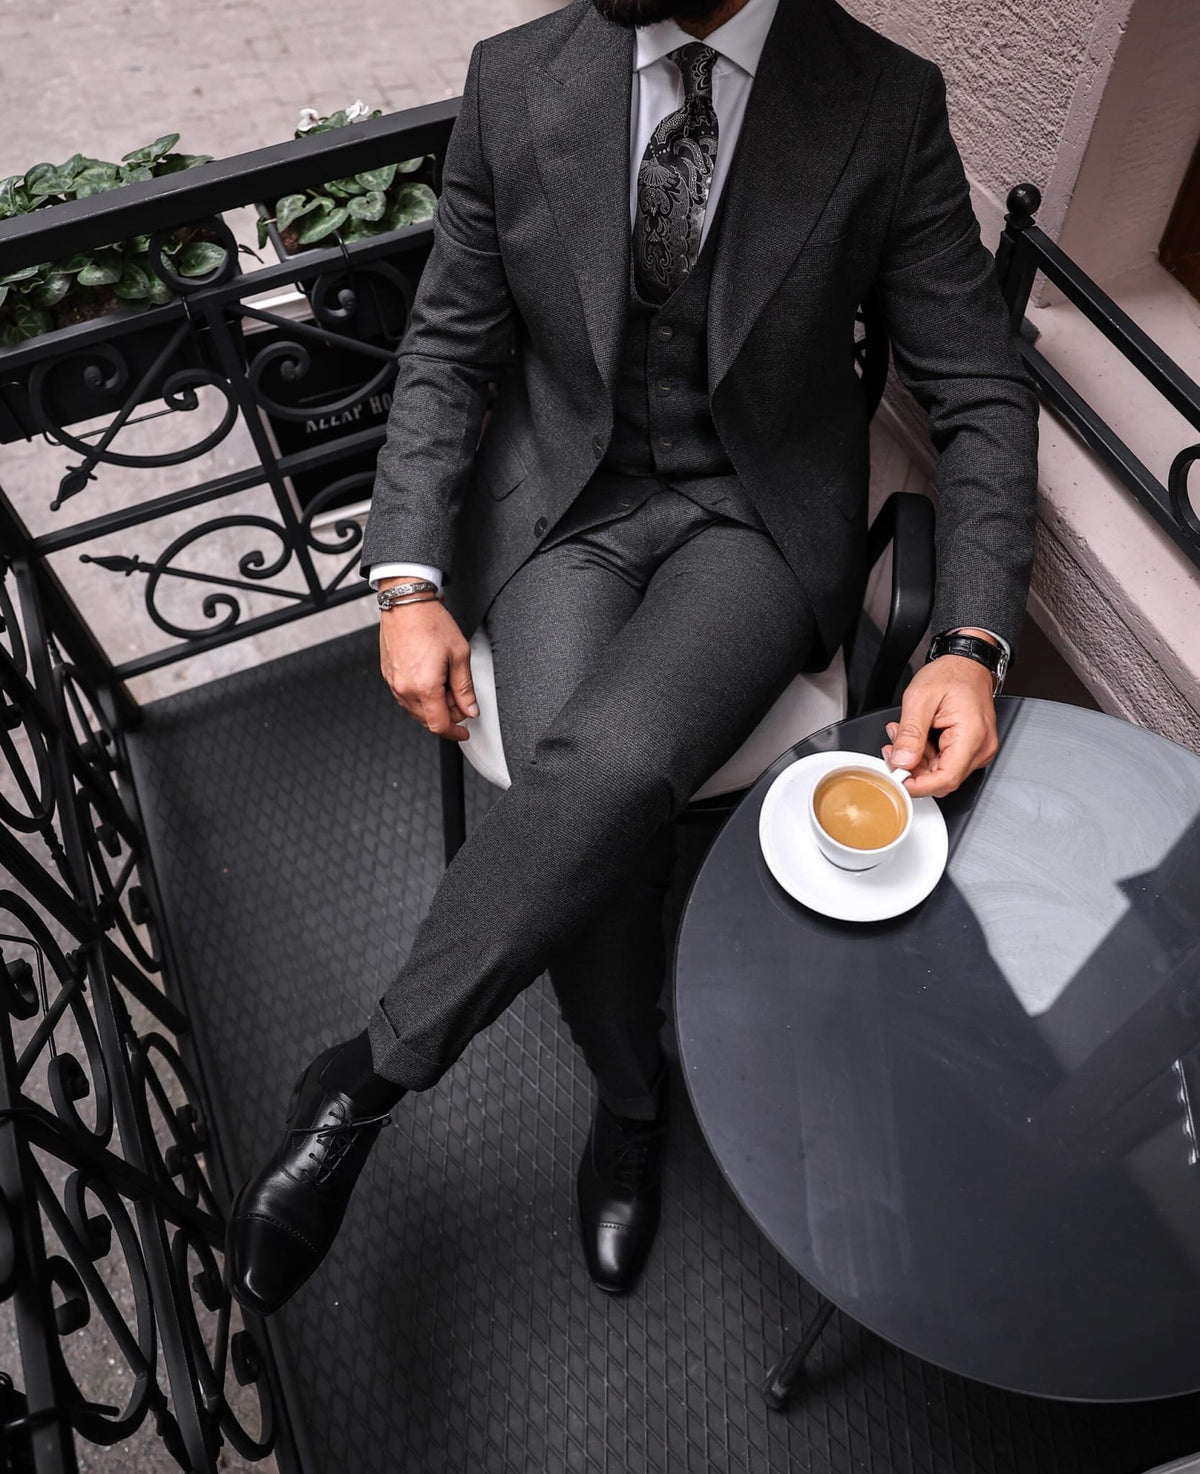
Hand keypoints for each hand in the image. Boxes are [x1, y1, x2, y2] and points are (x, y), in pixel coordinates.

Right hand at [379, 597, 478, 741]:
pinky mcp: (388, 675)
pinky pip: (405, 697)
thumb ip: (465, 688)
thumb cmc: (430, 622)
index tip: (464, 731)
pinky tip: (431, 680)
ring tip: (445, 683)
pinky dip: (420, 697)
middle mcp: (405, 689)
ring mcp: (394, 683)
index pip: (439, 725)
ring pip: (415, 711)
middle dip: (447, 716)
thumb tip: (470, 709)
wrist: (407, 603)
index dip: (455, 732)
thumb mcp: (460, 655)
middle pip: (427, 721)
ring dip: (433, 706)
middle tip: (460, 698)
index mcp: (424, 687)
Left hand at [881, 655, 998, 797]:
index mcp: (972, 735)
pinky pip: (946, 761)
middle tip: (893, 749)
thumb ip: (910, 733)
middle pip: (943, 777)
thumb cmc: (952, 673)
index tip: (898, 779)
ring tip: (902, 734)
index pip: (946, 778)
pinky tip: (916, 737)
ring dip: (917, 759)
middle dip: (913, 768)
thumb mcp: (920, 699)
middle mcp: (981, 747)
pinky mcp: (972, 748)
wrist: (966, 663)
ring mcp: (979, 749)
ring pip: (942, 771)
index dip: (919, 785)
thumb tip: (902, 761)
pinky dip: (926, 753)